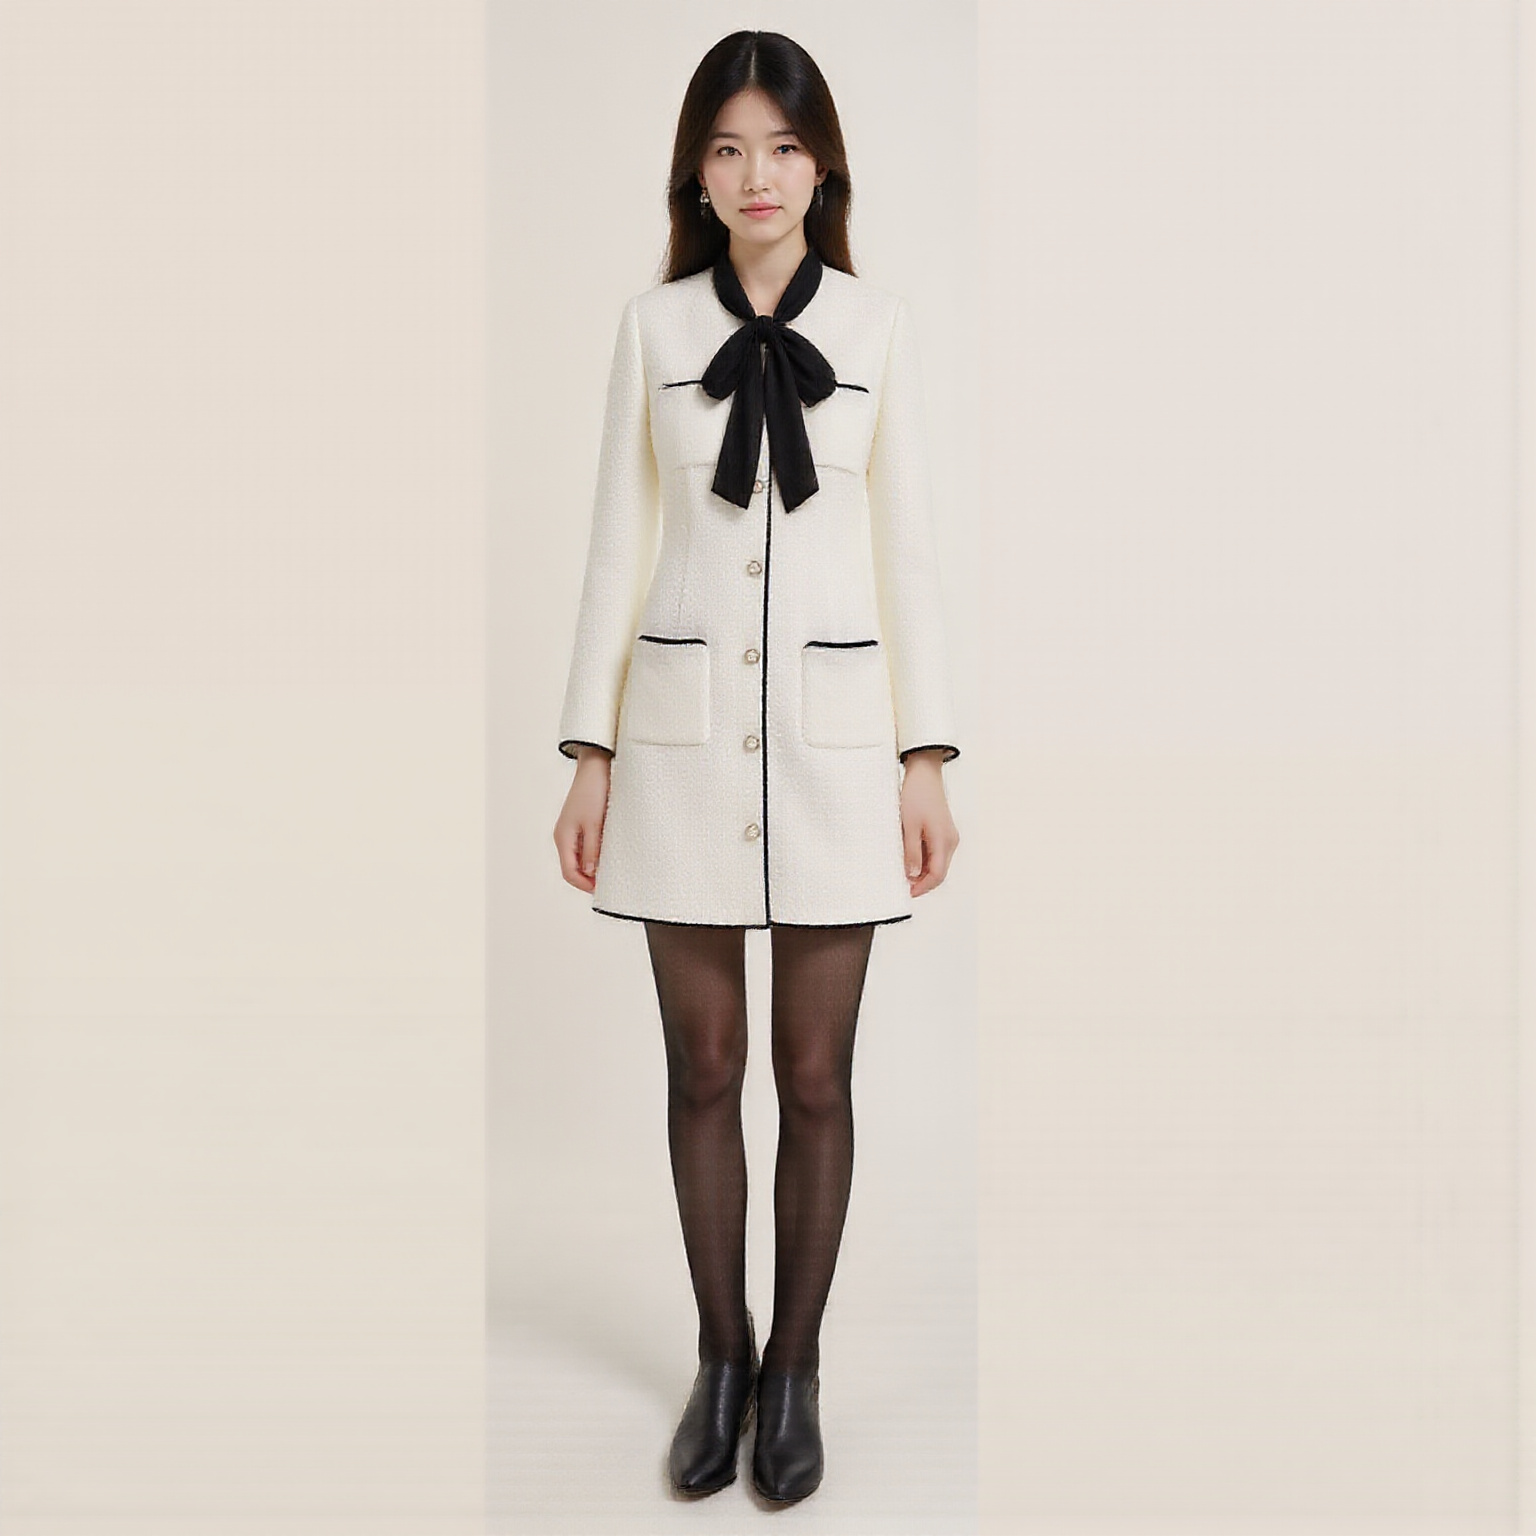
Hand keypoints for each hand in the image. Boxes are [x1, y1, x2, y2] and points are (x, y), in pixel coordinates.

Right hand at [554, 745, 612, 891]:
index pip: (569, 873)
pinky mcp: (581, 824)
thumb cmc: (593, 791)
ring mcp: (572, 831)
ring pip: (581, 858)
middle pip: (574, 868)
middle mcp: (564, 837)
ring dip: (594, 866)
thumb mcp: (595, 824)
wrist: (596, 766)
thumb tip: (591, 874)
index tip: (602, 891)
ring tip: (612, 870)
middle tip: (610, 884)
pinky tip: (610, 854)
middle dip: (590, 879)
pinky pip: (586, 846)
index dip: (585, 885)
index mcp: (563, 838)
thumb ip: (593, 850)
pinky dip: (596, 854)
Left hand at [899, 751, 958, 896]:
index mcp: (944, 841)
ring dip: (922, 870)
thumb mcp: (909, 826)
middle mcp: (951, 841)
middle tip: (903, 885)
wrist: (925, 773)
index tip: (907, 892)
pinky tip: (910, 856)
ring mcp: (949, 836)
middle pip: (939, 871)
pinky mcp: (944, 831)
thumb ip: (911, 853)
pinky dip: (924, 859)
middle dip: (922, 882)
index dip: (922, 887)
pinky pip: (936, 852)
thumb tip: (912, 875)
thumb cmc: (916, 796)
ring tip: (903, 870)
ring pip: (938, 862)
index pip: (937, 875)